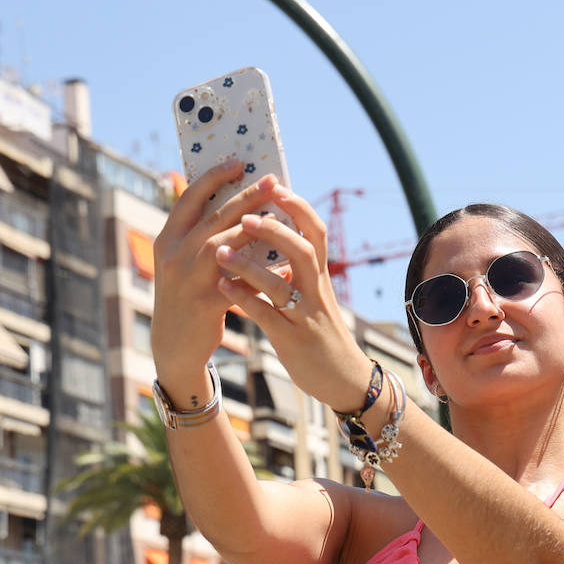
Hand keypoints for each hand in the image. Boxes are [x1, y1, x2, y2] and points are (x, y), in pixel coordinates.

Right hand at [151, 161, 275, 384]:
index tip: (240, 162)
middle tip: (272, 180)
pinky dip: (261, 267)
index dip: (213, 177)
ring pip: (223, 242)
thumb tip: (242, 210)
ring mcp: (186, 278)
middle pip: (213, 216)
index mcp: (166, 239)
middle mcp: (172, 254)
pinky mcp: (205, 301)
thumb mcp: (186, 264)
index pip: (189, 198)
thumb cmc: (188, 298)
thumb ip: (205, 238)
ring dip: (254, 225)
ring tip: (280, 213)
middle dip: (245, 196)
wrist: (176, 345)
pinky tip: (284, 259)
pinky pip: (239, 278)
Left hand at [211, 186, 375, 410]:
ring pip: (281, 284)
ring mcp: (305, 316)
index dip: (299, 208)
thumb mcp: (313, 297)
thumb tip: (272, 240)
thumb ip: (294, 271)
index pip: (316, 234)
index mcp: (320, 277)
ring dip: (250, 265)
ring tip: (221, 250)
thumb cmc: (321, 332)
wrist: (343, 378)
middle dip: (276, 230)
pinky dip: (245, 299)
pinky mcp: (293, 339)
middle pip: (303, 251)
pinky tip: (222, 287)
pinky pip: (267, 315)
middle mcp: (316, 291)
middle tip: (248, 215)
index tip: (277, 185)